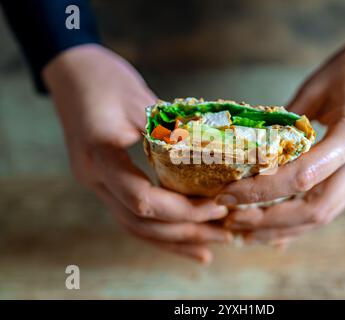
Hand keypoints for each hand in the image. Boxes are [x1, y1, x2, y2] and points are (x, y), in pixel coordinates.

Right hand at [43, 44, 230, 262]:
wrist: (71, 71)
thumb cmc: (104, 78)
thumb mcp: (140, 99)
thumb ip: (171, 131)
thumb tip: (215, 157)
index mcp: (100, 155)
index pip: (142, 199)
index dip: (182, 210)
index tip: (217, 207)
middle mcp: (94, 178)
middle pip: (140, 223)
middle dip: (185, 232)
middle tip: (224, 233)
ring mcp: (96, 183)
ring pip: (135, 226)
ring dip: (174, 239)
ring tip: (210, 245)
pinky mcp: (104, 182)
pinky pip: (131, 215)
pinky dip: (159, 230)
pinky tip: (182, 238)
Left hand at [217, 26, 344, 244]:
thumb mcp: (318, 85)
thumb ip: (288, 120)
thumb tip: (253, 147)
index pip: (303, 176)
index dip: (261, 190)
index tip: (227, 194)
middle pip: (315, 210)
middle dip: (269, 220)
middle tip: (231, 218)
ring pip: (322, 216)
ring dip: (281, 229)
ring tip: (244, 231)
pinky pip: (328, 208)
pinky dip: (297, 224)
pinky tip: (272, 231)